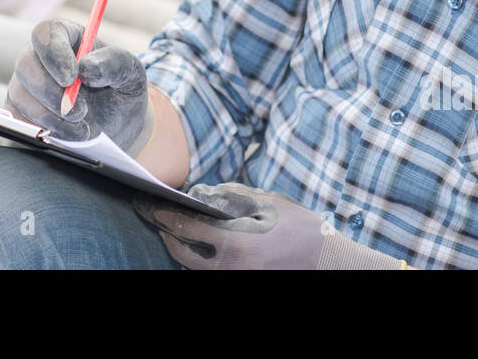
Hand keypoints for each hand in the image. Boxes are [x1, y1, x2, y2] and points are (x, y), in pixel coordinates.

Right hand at [4, 18, 154, 157]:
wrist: (118, 126)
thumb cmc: (122, 90)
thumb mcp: (130, 72)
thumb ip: (114, 63)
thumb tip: (86, 68)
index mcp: (65, 37)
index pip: (45, 33)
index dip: (54, 53)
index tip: (72, 77)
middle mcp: (39, 57)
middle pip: (25, 64)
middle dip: (51, 92)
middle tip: (79, 111)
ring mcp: (26, 85)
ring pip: (20, 95)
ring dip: (51, 116)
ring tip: (83, 127)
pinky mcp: (20, 112)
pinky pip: (19, 121)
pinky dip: (44, 131)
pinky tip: (70, 135)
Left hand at [132, 183, 329, 268]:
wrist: (324, 261)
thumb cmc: (299, 229)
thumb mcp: (268, 203)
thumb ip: (233, 196)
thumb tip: (205, 193)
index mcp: (235, 243)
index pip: (188, 228)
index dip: (166, 216)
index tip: (152, 207)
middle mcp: (229, 268)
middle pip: (183, 254)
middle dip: (169, 236)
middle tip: (160, 222)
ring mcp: (234, 280)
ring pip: (194, 270)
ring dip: (183, 252)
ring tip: (177, 234)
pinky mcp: (240, 283)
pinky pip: (210, 276)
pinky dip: (199, 265)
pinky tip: (199, 251)